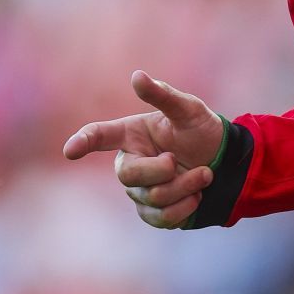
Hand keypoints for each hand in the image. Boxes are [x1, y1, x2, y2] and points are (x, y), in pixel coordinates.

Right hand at [62, 71, 224, 228]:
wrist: (223, 163)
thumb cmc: (200, 130)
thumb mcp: (188, 109)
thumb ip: (163, 95)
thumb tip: (137, 76)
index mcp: (130, 134)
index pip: (100, 136)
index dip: (84, 141)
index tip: (70, 150)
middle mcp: (130, 162)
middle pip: (128, 175)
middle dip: (162, 171)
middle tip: (181, 160)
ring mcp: (139, 190)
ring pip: (151, 198)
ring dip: (184, 187)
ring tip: (204, 174)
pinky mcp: (152, 213)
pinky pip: (162, 218)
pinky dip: (185, 207)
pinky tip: (197, 195)